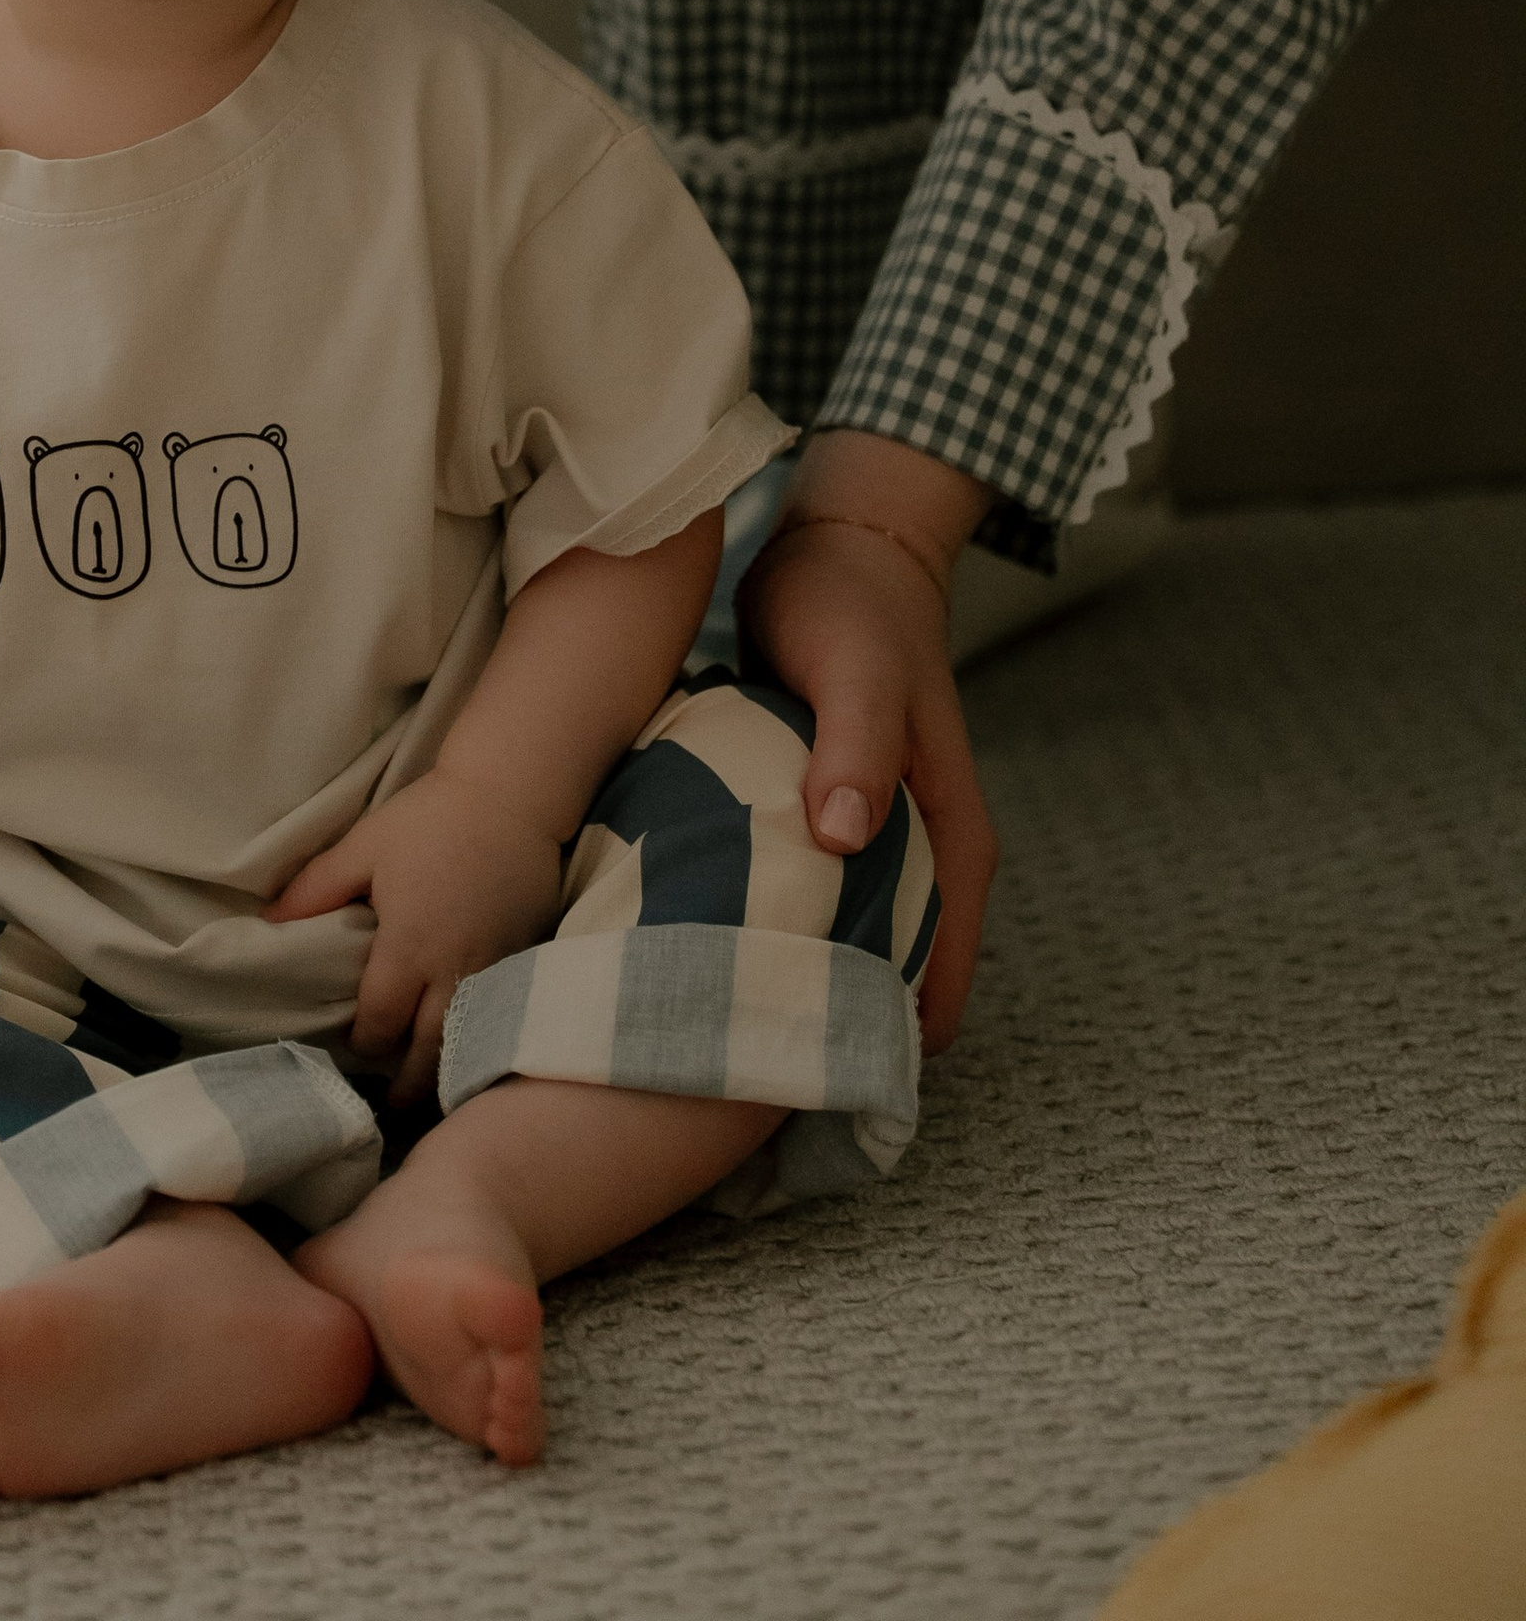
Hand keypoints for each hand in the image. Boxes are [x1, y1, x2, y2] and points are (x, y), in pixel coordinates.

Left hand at [264, 768, 565, 1105]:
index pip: (380, 1024)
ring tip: (427, 1090)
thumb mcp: (364, 846)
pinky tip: (471, 1046)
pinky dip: (481, 1039)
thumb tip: (268, 926)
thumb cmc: (431, 819)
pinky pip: (499, 1018)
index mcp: (408, 949)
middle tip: (392, 1099)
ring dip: (444, 1070)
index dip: (365, 1043)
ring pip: (467, 1044)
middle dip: (407, 1082)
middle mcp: (453, 972)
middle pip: (427, 1053)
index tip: (356, 1044)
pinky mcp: (524, 960)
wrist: (511, 796)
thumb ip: (315, 890)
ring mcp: (495, 972)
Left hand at [737, 437, 998, 1056]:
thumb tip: (846, 842)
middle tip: (743, 1100)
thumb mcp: (859, 669)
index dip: (890, 1049)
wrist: (839, 544)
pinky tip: (695, 957)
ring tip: (711, 1048)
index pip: (939, 982)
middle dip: (831, 1039)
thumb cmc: (855, 608)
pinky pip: (799, 901)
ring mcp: (871, 843)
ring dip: (792, 988)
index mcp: (952, 843)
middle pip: (888, 982)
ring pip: (840, 946)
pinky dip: (763, 931)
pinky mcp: (819, 821)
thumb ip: (855, 748)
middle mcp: (919, 858)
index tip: (819, 1103)